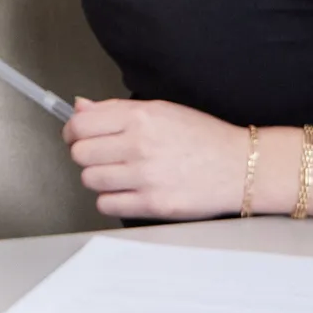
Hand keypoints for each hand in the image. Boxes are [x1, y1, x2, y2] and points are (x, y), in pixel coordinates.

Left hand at [64, 97, 246, 219]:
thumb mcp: (160, 110)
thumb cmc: (202, 137)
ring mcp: (145, 176)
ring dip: (97, 177)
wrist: (240, 167)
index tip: (75, 135)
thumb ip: (115, 109)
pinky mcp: (154, 204)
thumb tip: (79, 108)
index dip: (72, 131)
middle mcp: (139, 145)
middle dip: (84, 154)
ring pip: (90, 179)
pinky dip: (110, 199)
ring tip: (115, 174)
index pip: (80, 125)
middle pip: (80, 153)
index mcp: (139, 117)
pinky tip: (124, 192)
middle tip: (97, 156)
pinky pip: (107, 205)